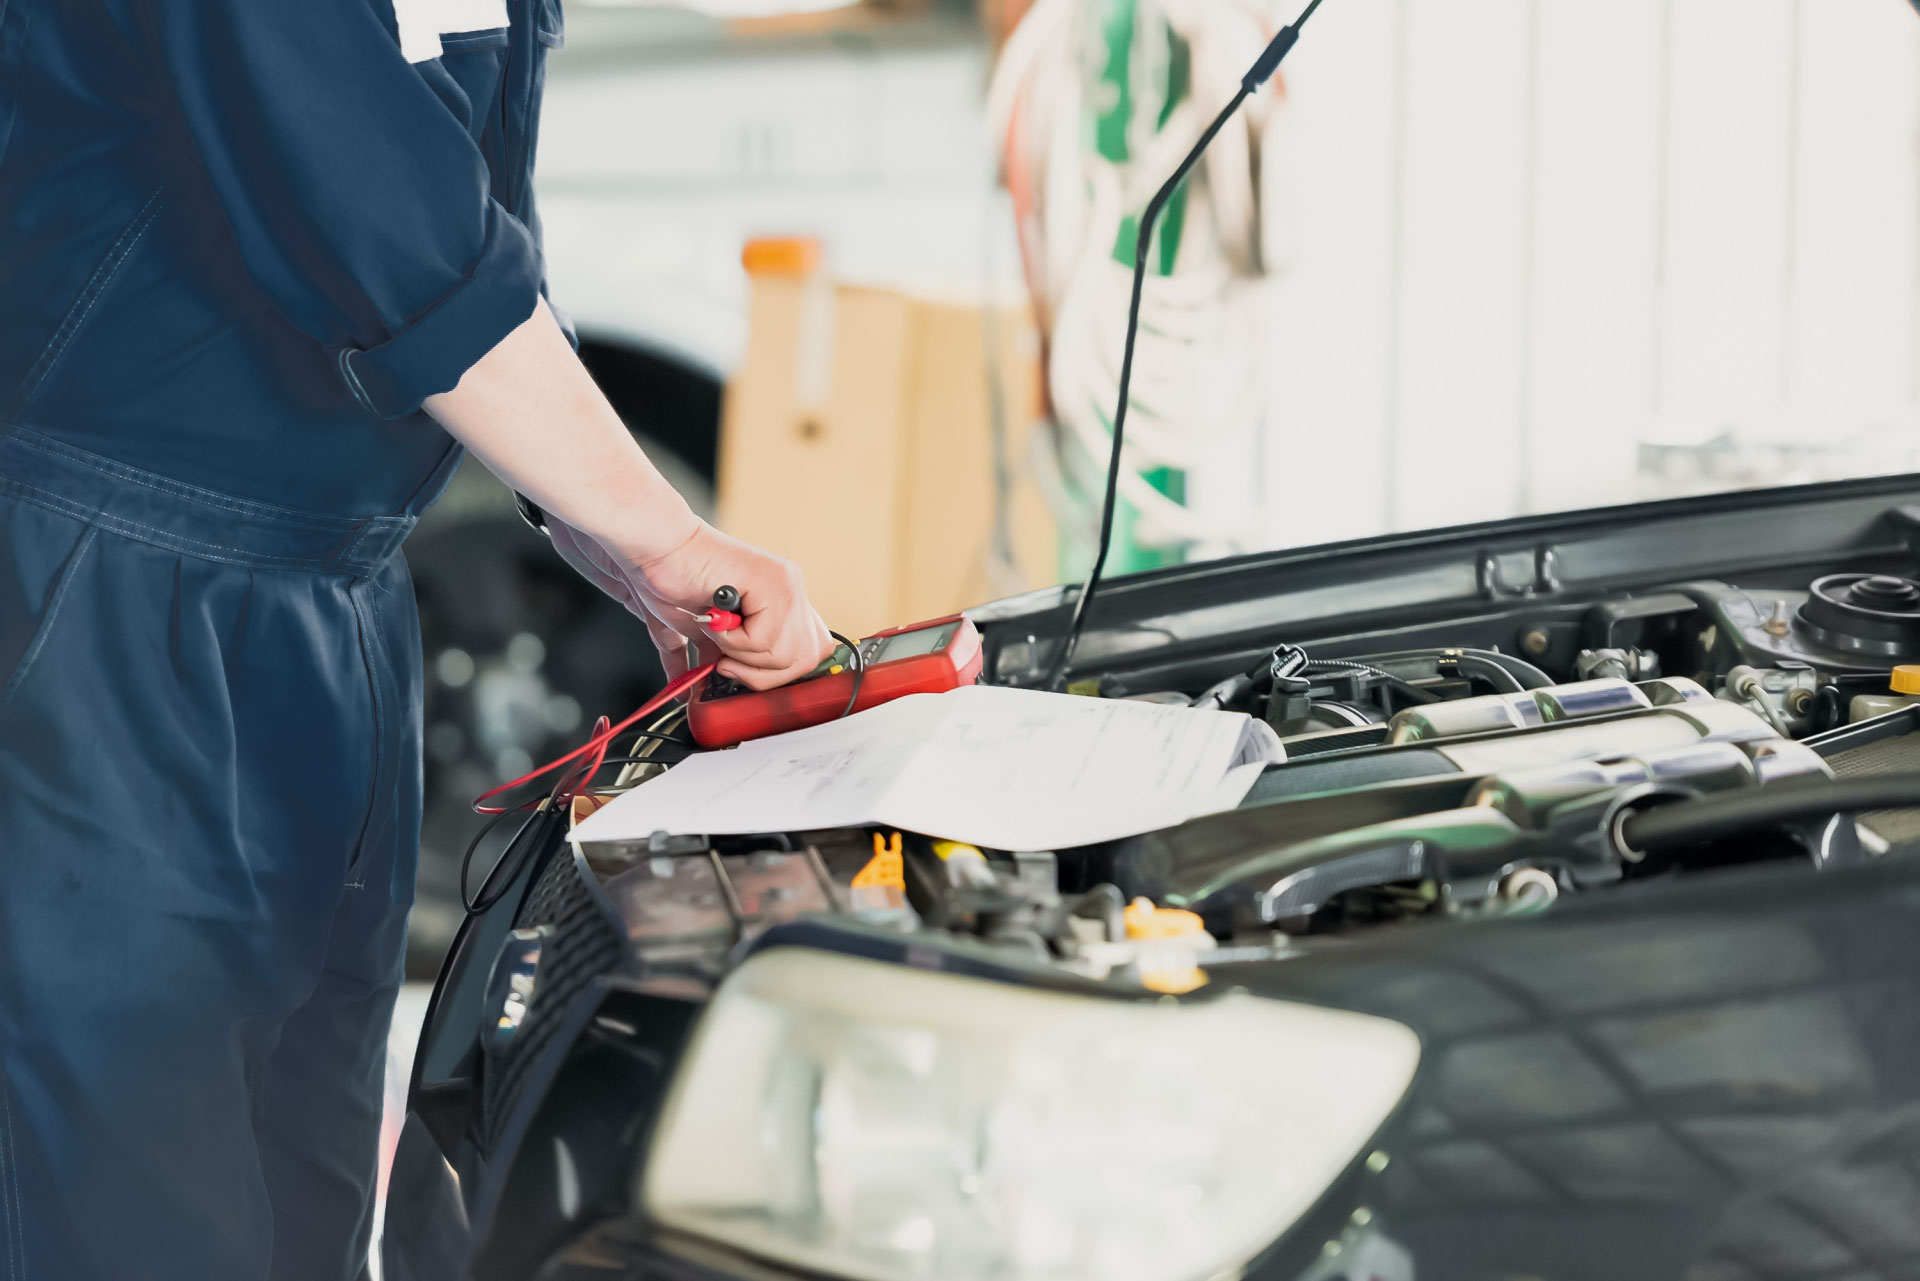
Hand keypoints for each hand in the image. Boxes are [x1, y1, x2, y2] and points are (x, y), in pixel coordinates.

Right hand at [548, 517, 834, 689]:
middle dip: (761, 676)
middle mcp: (791, 591)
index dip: (779, 674)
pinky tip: (715, 621)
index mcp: (783, 602)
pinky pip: (764, 641)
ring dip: (741, 656)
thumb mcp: (711, 635)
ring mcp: (787, 585)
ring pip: (785, 655)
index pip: (810, 653)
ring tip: (717, 635)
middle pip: (805, 660)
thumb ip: (732, 658)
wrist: (657, 550)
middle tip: (725, 664)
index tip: (743, 674)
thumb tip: (728, 694)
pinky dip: (733, 642)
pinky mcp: (773, 582)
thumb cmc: (674, 583)